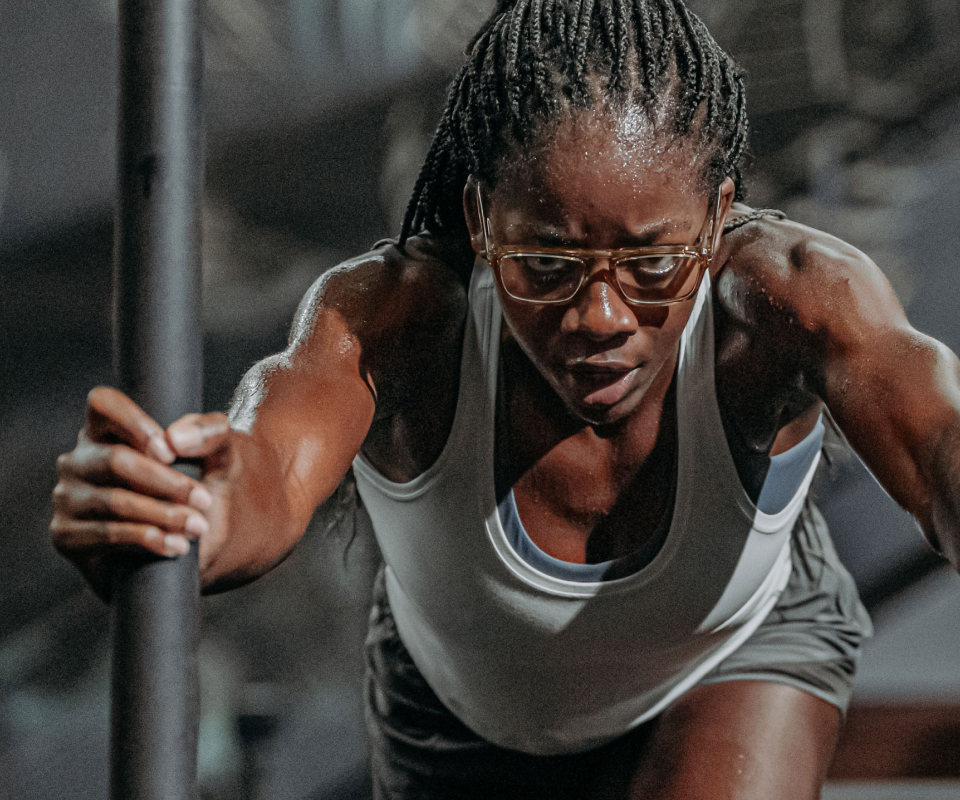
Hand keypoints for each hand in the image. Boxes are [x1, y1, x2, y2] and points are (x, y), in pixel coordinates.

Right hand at [51, 387, 229, 597]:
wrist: (199, 540)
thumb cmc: (203, 484)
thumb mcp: (220, 453)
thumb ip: (209, 431)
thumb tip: (174, 440)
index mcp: (107, 429)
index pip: (103, 404)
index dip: (134, 424)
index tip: (169, 453)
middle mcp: (80, 459)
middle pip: (116, 460)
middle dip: (167, 483)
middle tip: (204, 501)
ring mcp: (69, 497)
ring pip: (114, 501)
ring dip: (163, 515)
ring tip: (197, 527)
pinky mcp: (68, 535)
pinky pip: (106, 535)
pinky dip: (147, 539)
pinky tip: (175, 545)